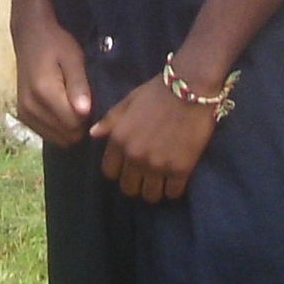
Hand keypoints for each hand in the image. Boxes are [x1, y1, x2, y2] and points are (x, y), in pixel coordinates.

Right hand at [9, 16, 95, 146]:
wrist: (30, 36)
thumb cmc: (56, 43)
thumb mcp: (73, 58)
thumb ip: (78, 85)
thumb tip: (84, 112)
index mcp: (43, 91)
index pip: (74, 123)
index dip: (88, 116)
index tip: (90, 100)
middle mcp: (30, 107)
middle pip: (66, 135)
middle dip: (80, 124)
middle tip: (83, 102)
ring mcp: (24, 114)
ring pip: (58, 139)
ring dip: (69, 128)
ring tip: (72, 105)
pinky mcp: (23, 116)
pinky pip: (48, 135)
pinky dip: (58, 128)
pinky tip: (61, 109)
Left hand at [96, 72, 216, 202]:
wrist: (191, 88)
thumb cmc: (157, 92)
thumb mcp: (128, 101)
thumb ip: (110, 121)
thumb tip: (93, 134)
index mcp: (119, 140)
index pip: (109, 172)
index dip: (119, 171)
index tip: (129, 167)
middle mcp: (135, 156)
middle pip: (129, 188)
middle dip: (136, 183)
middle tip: (147, 175)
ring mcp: (157, 165)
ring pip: (150, 196)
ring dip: (155, 189)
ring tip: (162, 180)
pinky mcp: (180, 170)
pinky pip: (172, 193)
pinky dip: (173, 189)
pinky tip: (176, 178)